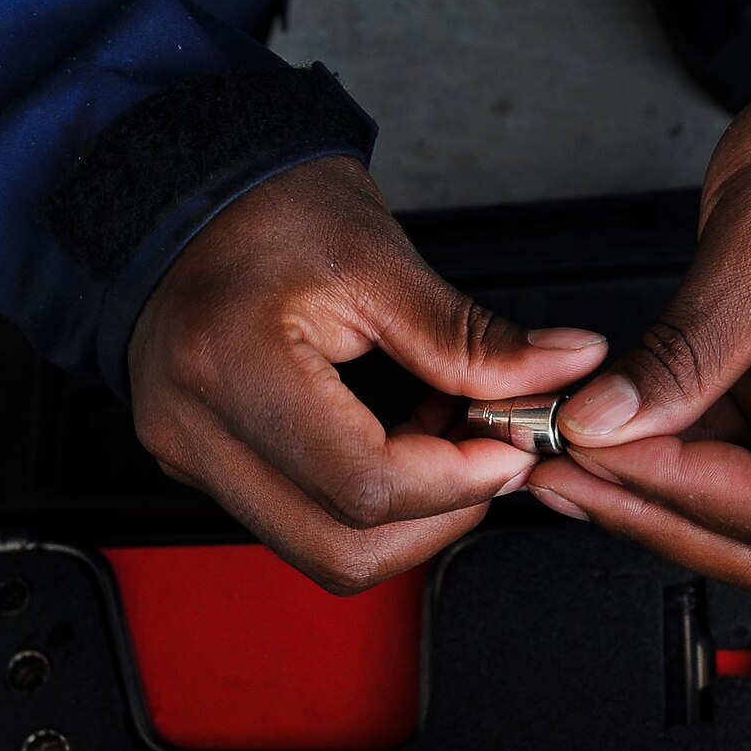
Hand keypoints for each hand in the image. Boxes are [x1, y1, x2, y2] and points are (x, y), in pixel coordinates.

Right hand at [129, 155, 608, 592]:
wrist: (189, 196)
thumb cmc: (269, 208)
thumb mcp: (380, 259)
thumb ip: (471, 338)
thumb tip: (561, 370)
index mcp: (233, 365)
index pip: (365, 486)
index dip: (457, 480)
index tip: (510, 442)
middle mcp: (195, 430)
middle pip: (341, 549)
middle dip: (439, 515)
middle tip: (489, 451)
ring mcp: (189, 457)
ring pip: (321, 554)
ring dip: (406, 517)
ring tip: (441, 439)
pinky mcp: (200, 466)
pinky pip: (298, 522)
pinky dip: (366, 504)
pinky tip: (397, 441)